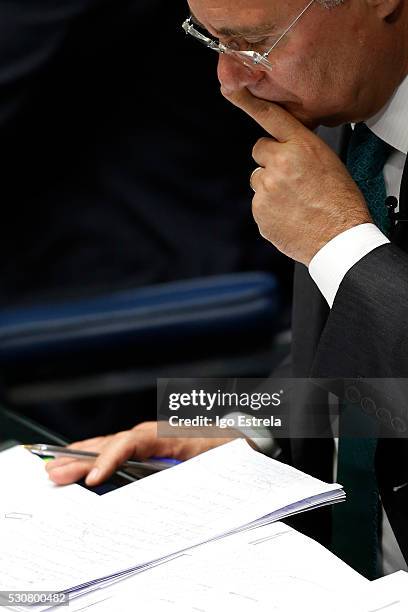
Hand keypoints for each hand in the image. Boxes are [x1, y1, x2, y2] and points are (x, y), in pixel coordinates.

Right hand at [46, 421, 245, 485]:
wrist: (239, 439)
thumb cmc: (224, 451)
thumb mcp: (207, 466)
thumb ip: (180, 476)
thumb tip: (150, 494)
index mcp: (167, 434)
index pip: (131, 442)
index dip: (109, 458)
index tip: (92, 478)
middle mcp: (152, 432)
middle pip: (112, 442)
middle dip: (82, 458)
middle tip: (55, 473)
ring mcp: (148, 437)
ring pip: (110, 443)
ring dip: (82, 456)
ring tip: (55, 466)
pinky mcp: (148, 445)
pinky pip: (117, 447)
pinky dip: (95, 454)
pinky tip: (80, 460)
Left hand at [222, 88, 370, 265]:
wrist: (339, 238)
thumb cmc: (341, 202)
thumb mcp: (328, 162)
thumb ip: (301, 150)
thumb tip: (283, 151)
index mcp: (302, 146)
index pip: (270, 117)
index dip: (248, 101)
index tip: (230, 88)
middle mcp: (280, 163)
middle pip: (260, 151)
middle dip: (271, 162)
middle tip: (291, 180)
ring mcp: (266, 188)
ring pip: (258, 179)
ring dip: (270, 187)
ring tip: (294, 202)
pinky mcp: (259, 210)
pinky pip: (258, 203)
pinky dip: (270, 209)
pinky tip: (289, 215)